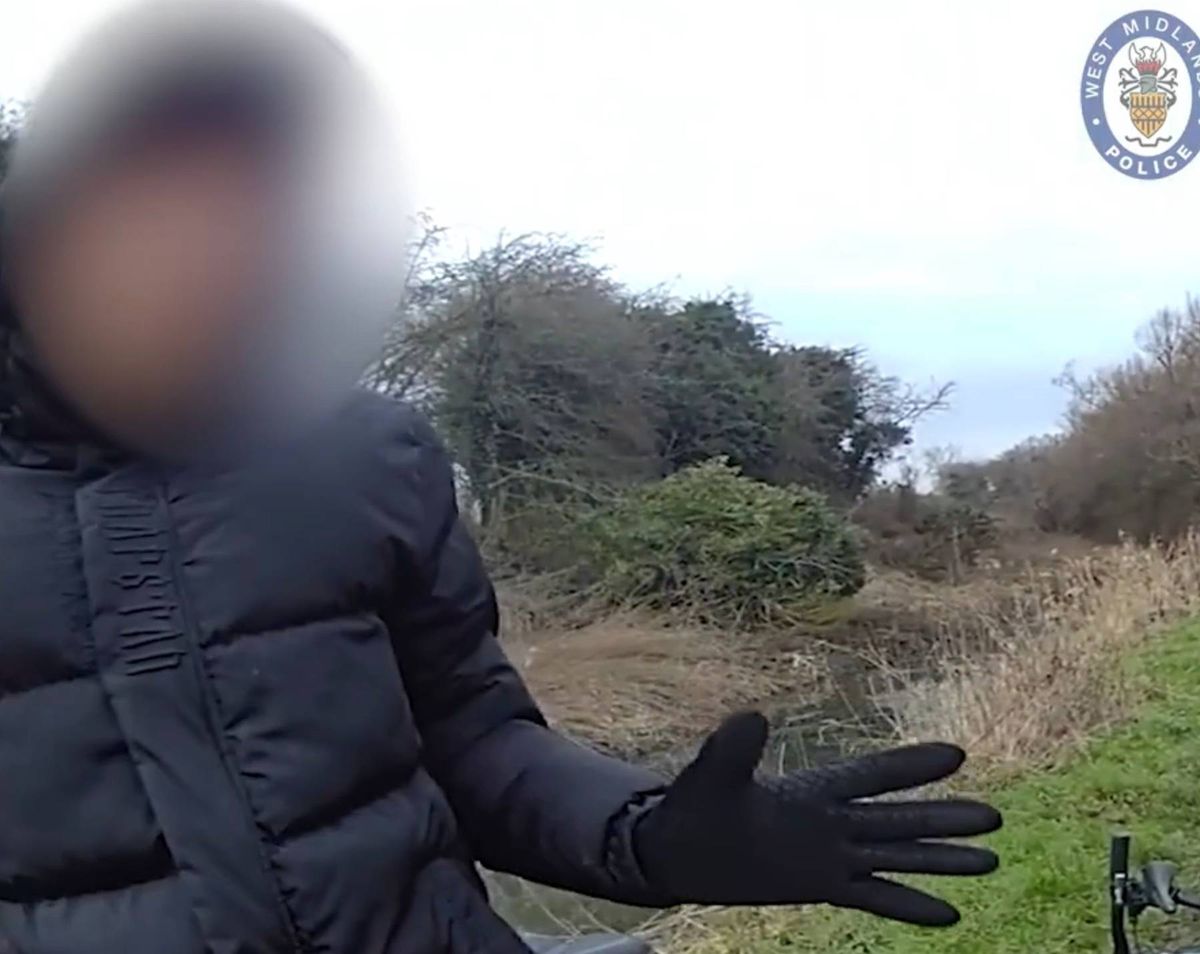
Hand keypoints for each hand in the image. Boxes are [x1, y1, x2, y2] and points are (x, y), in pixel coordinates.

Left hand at [633, 711, 1001, 925]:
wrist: (676, 850)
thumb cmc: (694, 804)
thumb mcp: (715, 773)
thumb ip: (735, 748)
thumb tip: (753, 715)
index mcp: (813, 788)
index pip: (872, 776)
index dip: (911, 767)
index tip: (957, 754)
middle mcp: (831, 820)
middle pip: (899, 819)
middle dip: (944, 817)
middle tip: (996, 816)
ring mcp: (830, 855)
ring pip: (897, 856)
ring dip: (941, 859)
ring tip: (991, 860)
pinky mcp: (821, 885)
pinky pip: (875, 897)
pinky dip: (911, 905)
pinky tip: (950, 915)